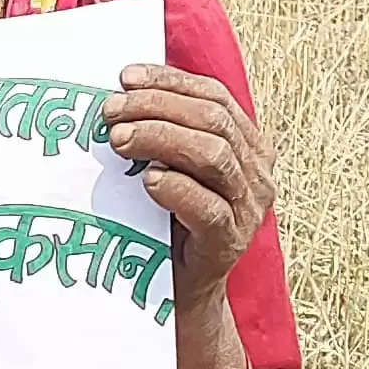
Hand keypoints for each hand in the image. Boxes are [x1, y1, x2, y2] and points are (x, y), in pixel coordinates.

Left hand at [105, 61, 276, 311]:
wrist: (182, 290)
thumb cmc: (171, 221)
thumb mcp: (175, 167)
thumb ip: (167, 132)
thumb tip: (123, 91)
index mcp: (250, 145)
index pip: (215, 96)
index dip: (171, 82)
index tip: (126, 78)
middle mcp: (258, 173)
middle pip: (212, 121)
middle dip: (156, 107)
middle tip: (110, 112)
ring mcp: (248, 209)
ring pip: (213, 156)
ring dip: (160, 138)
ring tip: (118, 139)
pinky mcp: (230, 242)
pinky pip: (208, 207)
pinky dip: (176, 187)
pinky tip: (148, 179)